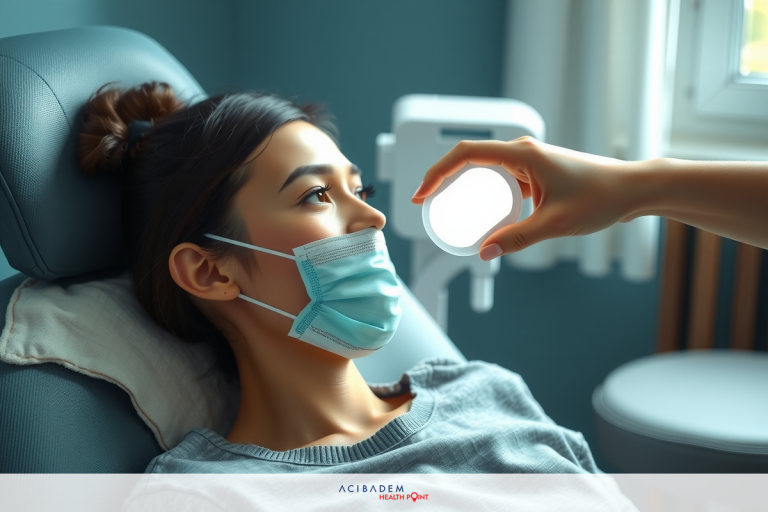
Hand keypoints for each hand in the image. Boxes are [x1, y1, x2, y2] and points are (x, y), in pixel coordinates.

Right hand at [411, 137, 638, 259]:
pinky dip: (483, 194)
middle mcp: (522, 151)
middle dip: (443, 181)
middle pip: (468, 160)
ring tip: (448, 211)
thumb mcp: (555, 223)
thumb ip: (518, 239)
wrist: (631, 189)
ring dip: (462, 187)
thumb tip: (485, 252)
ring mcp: (528, 161)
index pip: (465, 154)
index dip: (436, 173)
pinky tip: (480, 213)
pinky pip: (499, 179)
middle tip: (428, 206)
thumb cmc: (602, 196)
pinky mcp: (535, 172)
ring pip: (483, 170)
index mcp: (523, 153)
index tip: (422, 194)